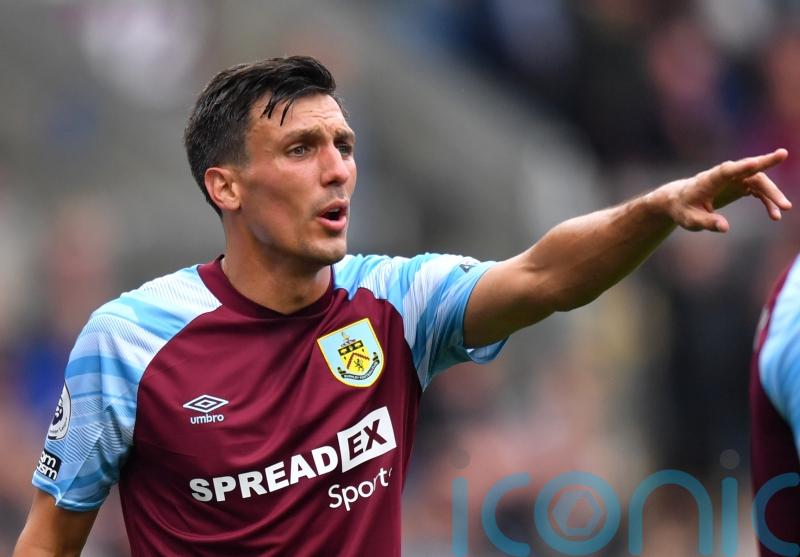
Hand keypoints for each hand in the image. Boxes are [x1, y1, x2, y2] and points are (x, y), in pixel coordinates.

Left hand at [655, 149, 790, 231]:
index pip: (726, 170)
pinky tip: (774, 215)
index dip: (741, 166)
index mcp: (709, 180)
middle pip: (747, 168)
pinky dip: (768, 201)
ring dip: (772, 193)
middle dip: (766, 162)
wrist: (680, 201)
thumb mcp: (690, 220)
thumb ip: (706, 222)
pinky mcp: (740, 185)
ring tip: (784, 208)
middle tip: (783, 154)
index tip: (755, 162)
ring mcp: (734, 179)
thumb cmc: (683, 209)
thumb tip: (725, 228)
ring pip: (758, 180)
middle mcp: (724, 175)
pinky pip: (758, 191)